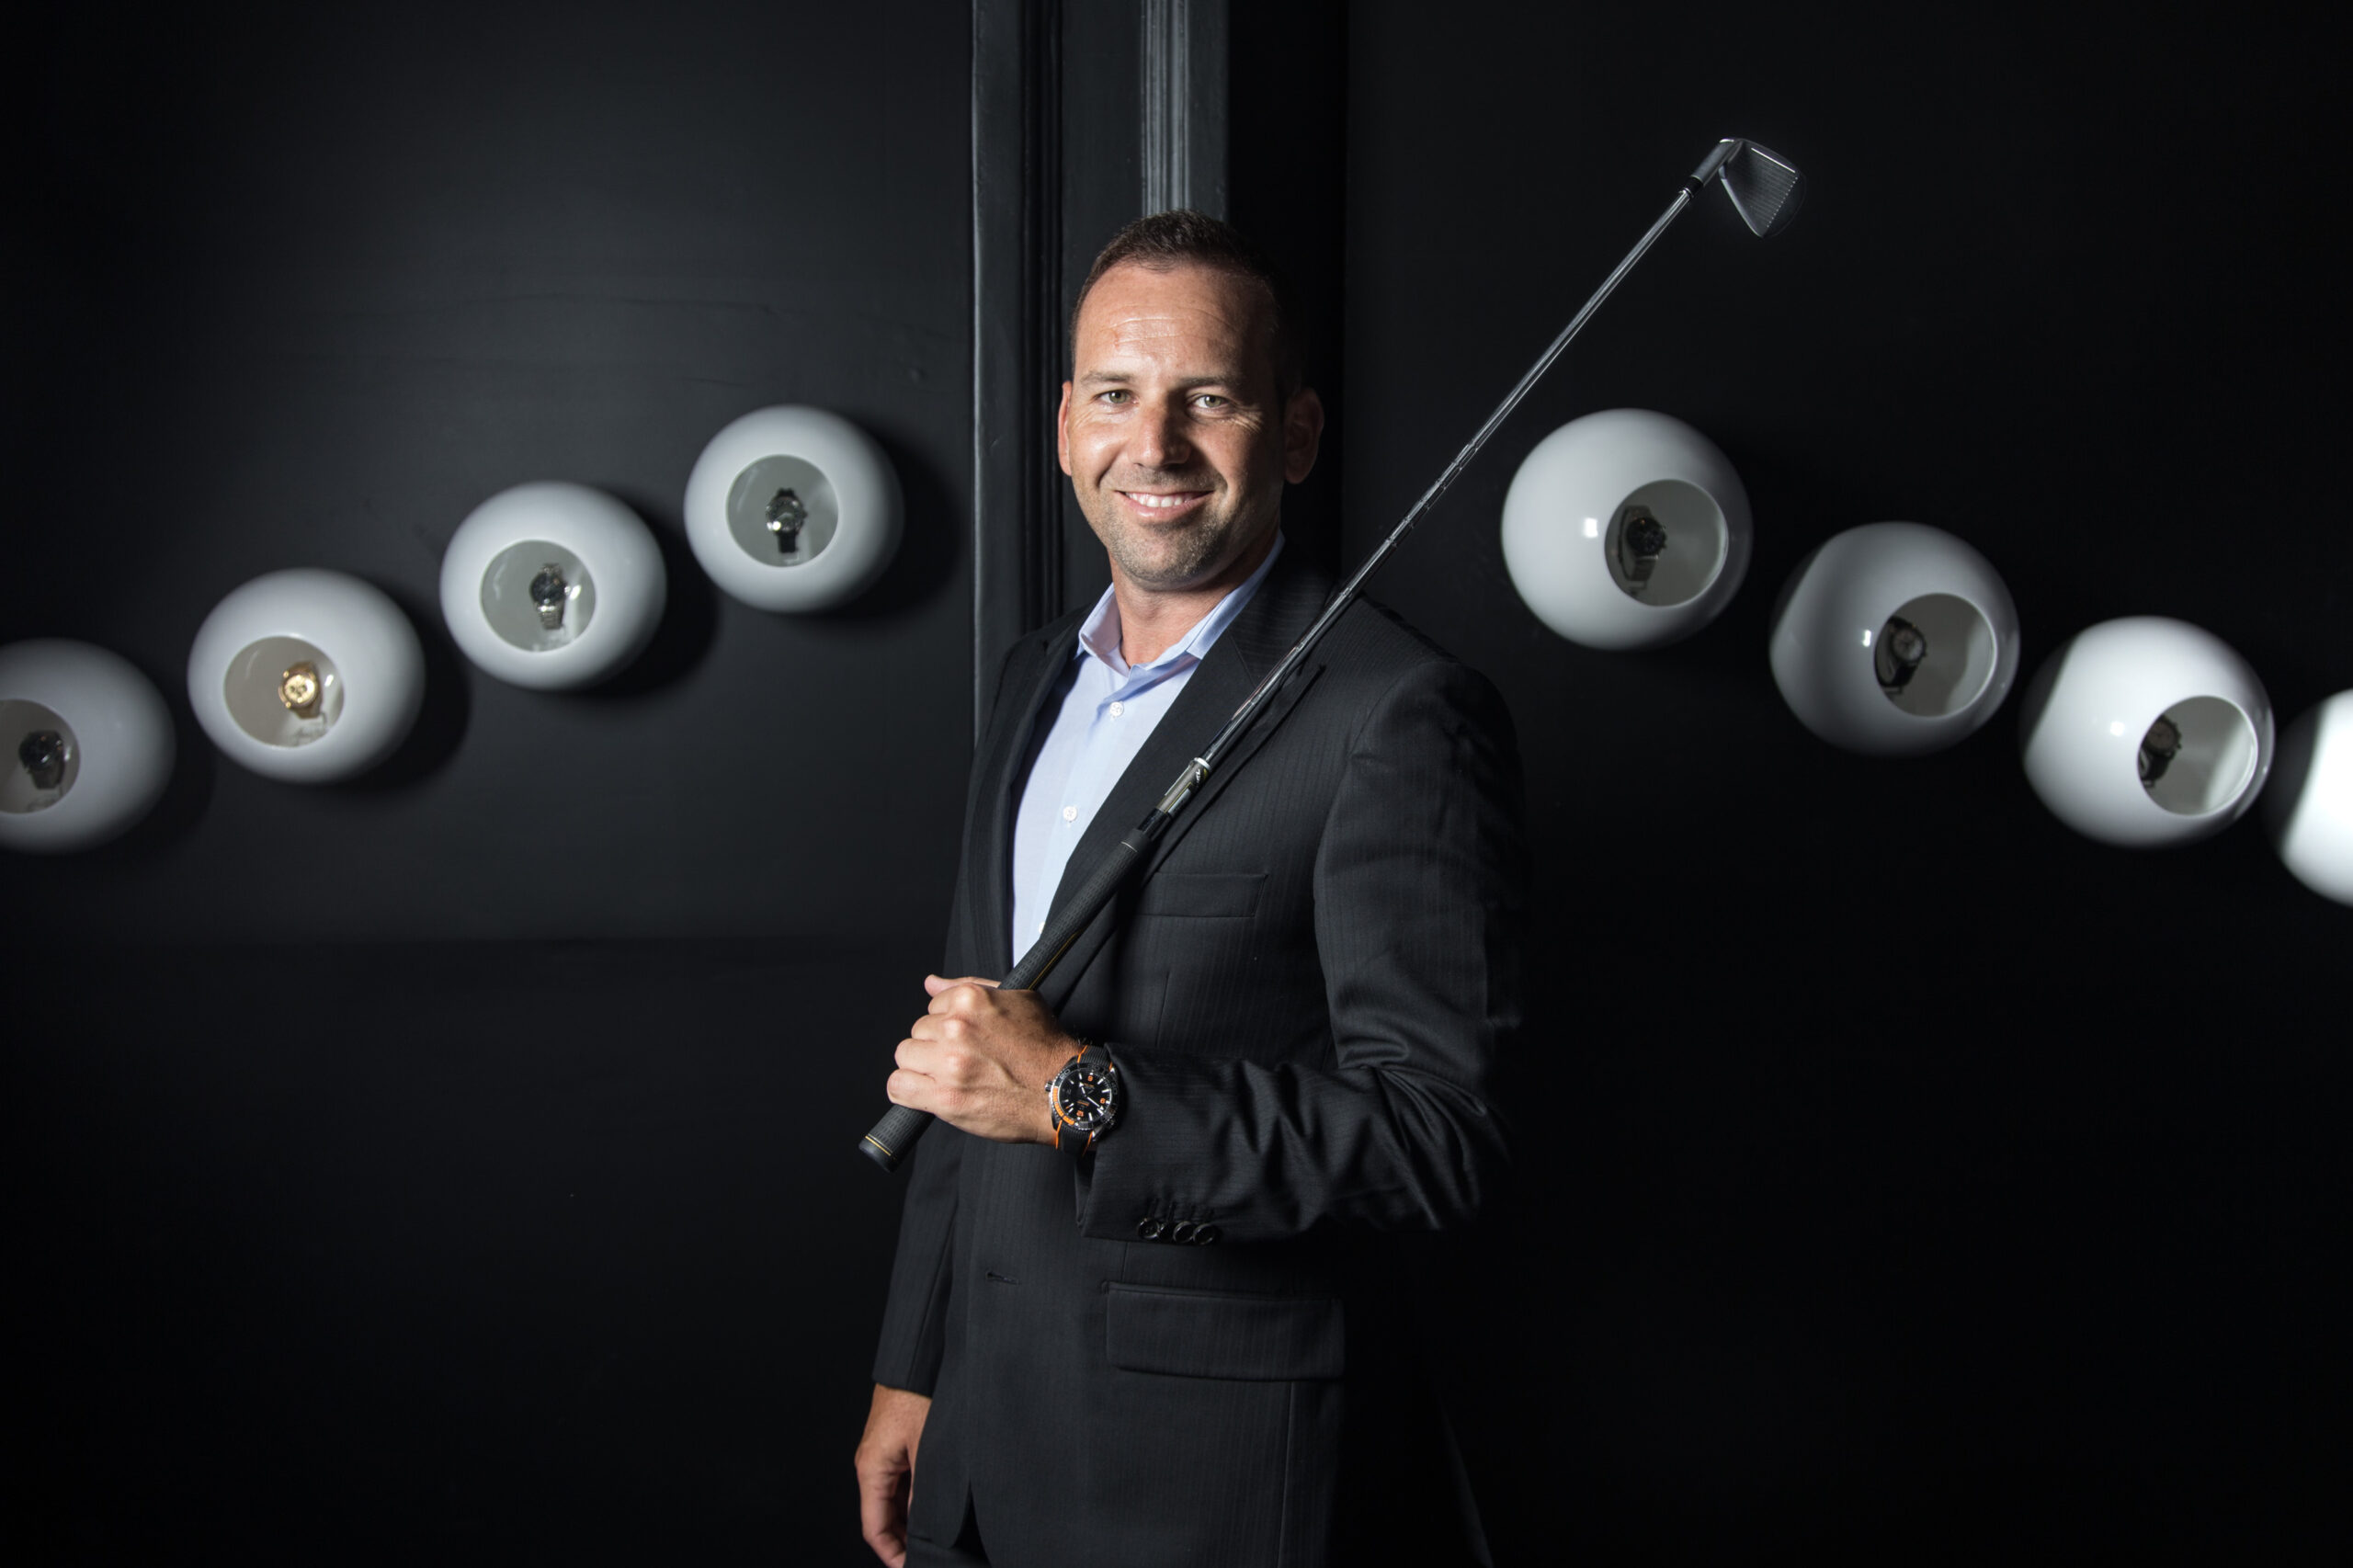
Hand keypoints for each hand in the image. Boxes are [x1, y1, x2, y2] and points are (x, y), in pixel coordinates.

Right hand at [856, 1383, 930, 1566]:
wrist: (914, 1361)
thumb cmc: (918, 1396)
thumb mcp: (926, 1449)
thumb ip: (923, 1491)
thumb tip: (925, 1525)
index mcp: (871, 1469)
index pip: (874, 1528)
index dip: (892, 1554)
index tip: (911, 1567)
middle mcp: (870, 1465)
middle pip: (881, 1518)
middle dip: (901, 1541)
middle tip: (928, 1556)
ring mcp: (881, 1456)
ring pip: (890, 1502)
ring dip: (907, 1522)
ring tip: (933, 1538)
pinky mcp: (892, 1446)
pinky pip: (897, 1483)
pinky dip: (910, 1501)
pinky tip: (931, 1508)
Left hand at [888, 974, 1078, 1144]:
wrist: (1062, 1092)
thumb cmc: (1045, 1050)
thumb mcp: (1018, 1001)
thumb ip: (969, 988)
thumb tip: (931, 983)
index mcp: (970, 1001)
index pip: (932, 1006)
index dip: (947, 1024)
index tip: (964, 1039)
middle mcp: (956, 1029)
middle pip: (917, 1032)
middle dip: (934, 1045)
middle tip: (960, 1059)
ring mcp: (948, 1064)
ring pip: (905, 1056)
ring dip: (921, 1067)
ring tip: (947, 1076)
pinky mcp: (945, 1097)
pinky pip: (898, 1086)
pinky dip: (907, 1090)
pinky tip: (925, 1091)